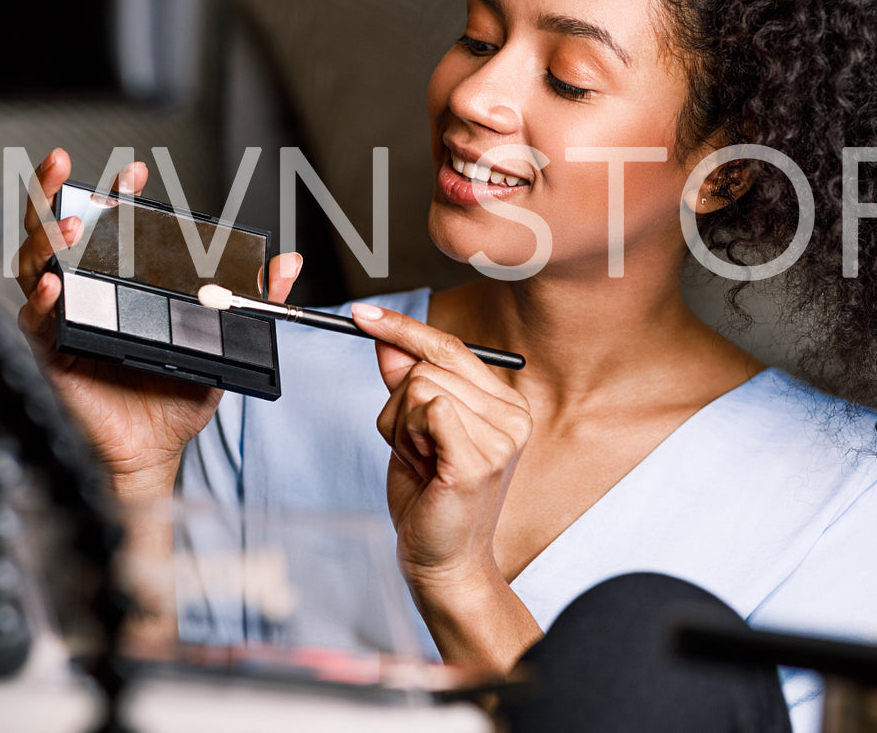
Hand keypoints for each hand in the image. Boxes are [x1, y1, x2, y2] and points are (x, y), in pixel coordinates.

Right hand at [14, 147, 302, 496]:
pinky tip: (53, 283)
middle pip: (56, 231)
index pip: (112, 226)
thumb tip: (287, 265)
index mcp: (121, 281)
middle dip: (53, 192)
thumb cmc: (177, 394)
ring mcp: (64, 317)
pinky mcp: (51, 350)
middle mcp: (86, 291)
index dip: (117, 195)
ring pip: (35, 265)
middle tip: (63, 166)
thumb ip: (253, 298)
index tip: (134, 173)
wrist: (156, 449)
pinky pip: (36, 318)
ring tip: (69, 226)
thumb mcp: (221, 339)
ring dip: (47, 239)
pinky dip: (42, 298)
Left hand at [357, 302, 532, 597]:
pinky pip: (428, 409)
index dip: (405, 328)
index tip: (363, 314)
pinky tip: (424, 467)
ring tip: (423, 462)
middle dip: (401, 408)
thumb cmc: (431, 500)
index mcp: (505, 404)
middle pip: (428, 367)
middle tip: (418, 451)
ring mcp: (501, 437)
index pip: (451, 347)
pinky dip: (409, 437)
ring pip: (420, 388)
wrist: (442, 561)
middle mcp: (512, 415)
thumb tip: (386, 338)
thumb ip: (405, 382)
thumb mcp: (412, 430)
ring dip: (403, 427)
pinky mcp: (479, 459)